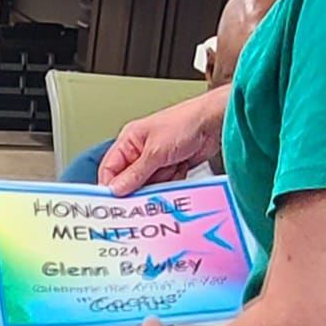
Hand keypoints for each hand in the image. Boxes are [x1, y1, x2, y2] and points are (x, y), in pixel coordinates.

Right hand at [98, 92, 229, 195]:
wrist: (215, 122)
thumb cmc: (185, 122)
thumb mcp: (155, 152)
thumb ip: (135, 174)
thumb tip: (116, 189)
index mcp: (129, 141)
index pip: (110, 168)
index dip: (110, 186)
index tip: (114, 203)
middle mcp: (140, 151)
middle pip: (130, 180)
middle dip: (141, 186)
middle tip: (147, 191)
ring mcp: (157, 160)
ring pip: (150, 185)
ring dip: (161, 183)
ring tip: (171, 169)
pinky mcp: (172, 167)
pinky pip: (165, 185)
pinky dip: (173, 181)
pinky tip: (179, 169)